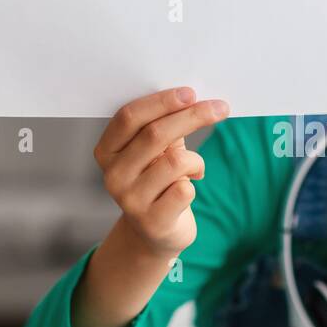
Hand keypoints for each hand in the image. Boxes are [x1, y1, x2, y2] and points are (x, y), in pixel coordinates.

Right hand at [93, 87, 228, 257]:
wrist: (155, 233)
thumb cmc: (158, 181)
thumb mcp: (156, 152)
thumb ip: (164, 127)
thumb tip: (191, 98)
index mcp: (107, 151)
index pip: (130, 117)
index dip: (162, 102)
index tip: (191, 93)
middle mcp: (113, 176)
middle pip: (155, 134)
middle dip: (192, 117)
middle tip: (219, 108)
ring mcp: (130, 201)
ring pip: (175, 162)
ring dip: (195, 160)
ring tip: (195, 167)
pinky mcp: (152, 221)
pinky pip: (185, 190)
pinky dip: (194, 183)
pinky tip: (189, 188)